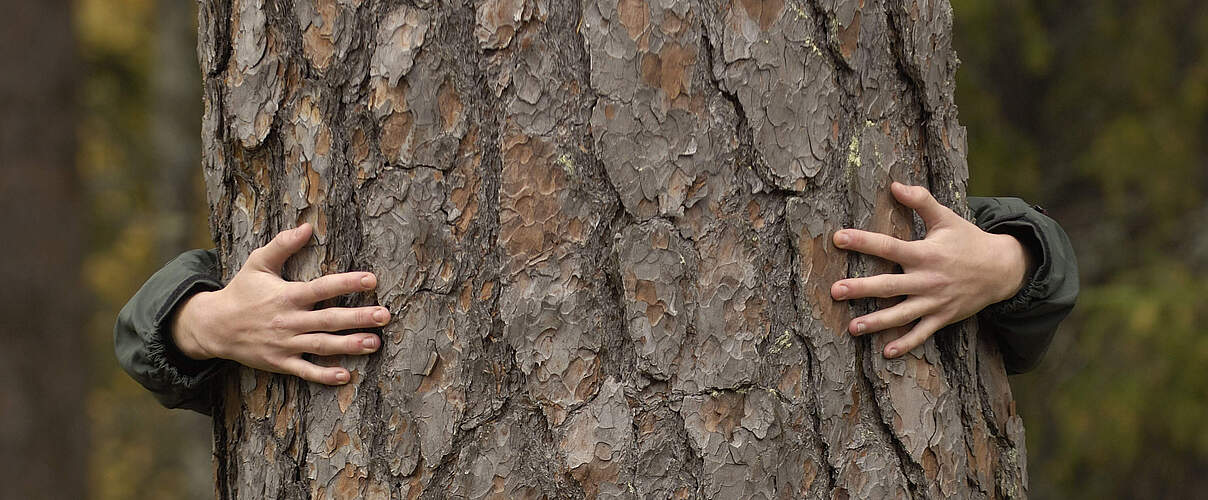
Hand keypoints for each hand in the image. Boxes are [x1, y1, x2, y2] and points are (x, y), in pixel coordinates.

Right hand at [171, 224, 388, 384]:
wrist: (213, 326)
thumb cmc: (241, 291)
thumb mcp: (258, 263)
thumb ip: (282, 244)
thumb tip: (306, 226)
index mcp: (287, 296)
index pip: (321, 288)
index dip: (346, 283)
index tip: (371, 279)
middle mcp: (288, 321)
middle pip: (328, 319)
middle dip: (358, 317)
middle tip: (385, 315)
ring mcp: (285, 344)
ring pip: (322, 346)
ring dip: (349, 345)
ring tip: (375, 343)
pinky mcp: (280, 362)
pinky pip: (305, 371)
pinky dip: (324, 376)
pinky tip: (346, 376)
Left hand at [830, 182, 1030, 358]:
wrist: (1002, 269)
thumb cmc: (968, 241)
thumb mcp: (947, 218)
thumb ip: (921, 201)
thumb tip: (895, 184)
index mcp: (925, 253)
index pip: (889, 246)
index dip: (864, 241)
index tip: (838, 237)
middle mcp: (928, 279)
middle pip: (889, 285)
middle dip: (862, 289)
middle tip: (835, 291)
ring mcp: (935, 302)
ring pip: (902, 315)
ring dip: (877, 323)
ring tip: (852, 328)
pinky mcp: (943, 318)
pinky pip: (922, 334)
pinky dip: (906, 344)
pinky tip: (886, 352)